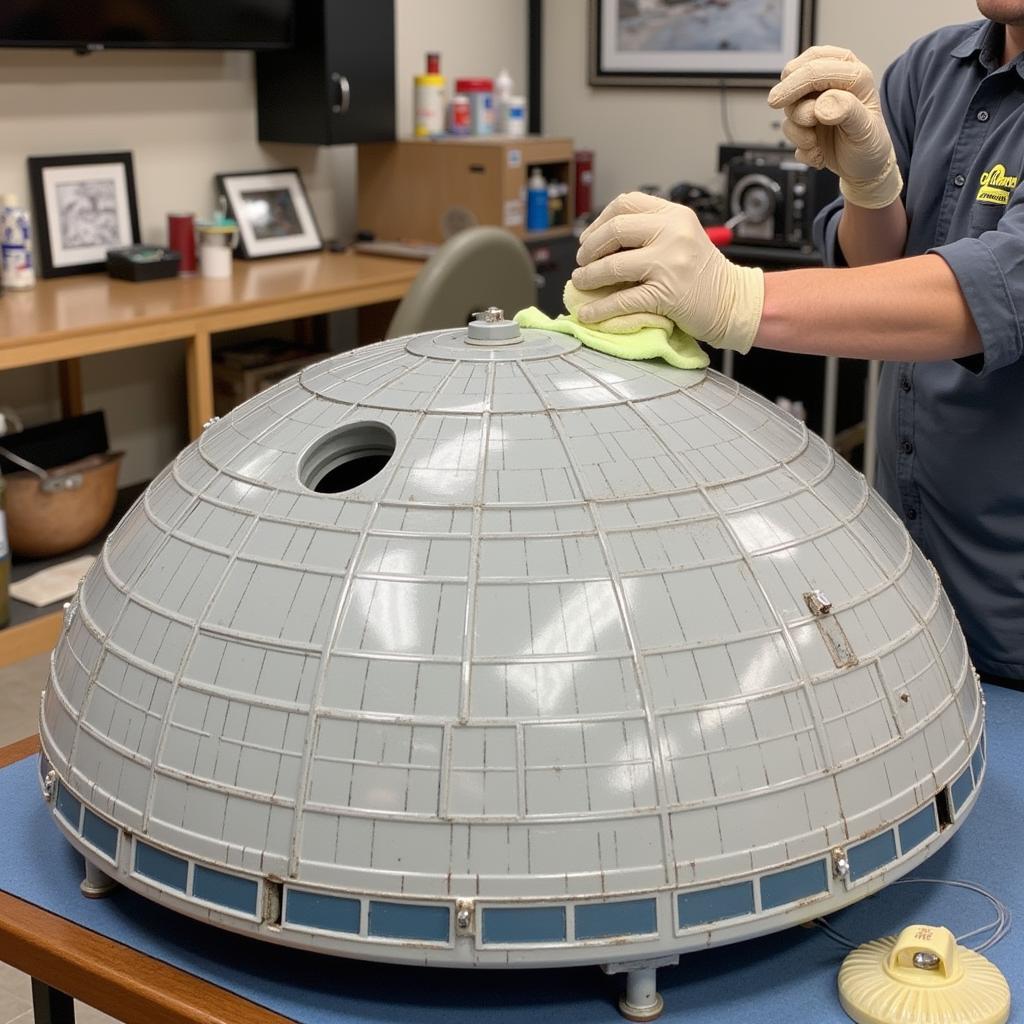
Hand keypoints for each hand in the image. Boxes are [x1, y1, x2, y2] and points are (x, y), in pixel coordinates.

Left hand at [572, 192, 763, 352]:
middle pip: (615, 230)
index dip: (599, 221)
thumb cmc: (704, 274)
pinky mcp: (666, 294)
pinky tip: (588, 313)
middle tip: (582, 262)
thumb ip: (651, 230)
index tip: (589, 239)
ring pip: (613, 266)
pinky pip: (622, 300)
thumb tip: (601, 239)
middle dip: (589, 248)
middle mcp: (673, 233)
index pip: (626, 203)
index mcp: (675, 215)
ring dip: (589, 277)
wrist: (734, 302)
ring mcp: (670, 263)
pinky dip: (599, 309)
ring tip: (580, 283)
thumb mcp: (683, 236)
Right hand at [767, 45, 901, 209]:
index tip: (780, 100)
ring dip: (799, 130)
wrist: (864, 169)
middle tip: (802, 121)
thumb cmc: (870, 145)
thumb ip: (848, 111)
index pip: (817, 67)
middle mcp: (832, 85)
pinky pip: (790, 130)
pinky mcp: (805, 123)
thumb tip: (822, 103)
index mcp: (852, 75)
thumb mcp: (866, 129)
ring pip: (790, 107)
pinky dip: (800, 145)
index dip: (796, 82)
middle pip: (796, 77)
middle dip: (792, 100)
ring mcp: (816, 103)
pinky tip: (817, 150)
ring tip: (817, 142)